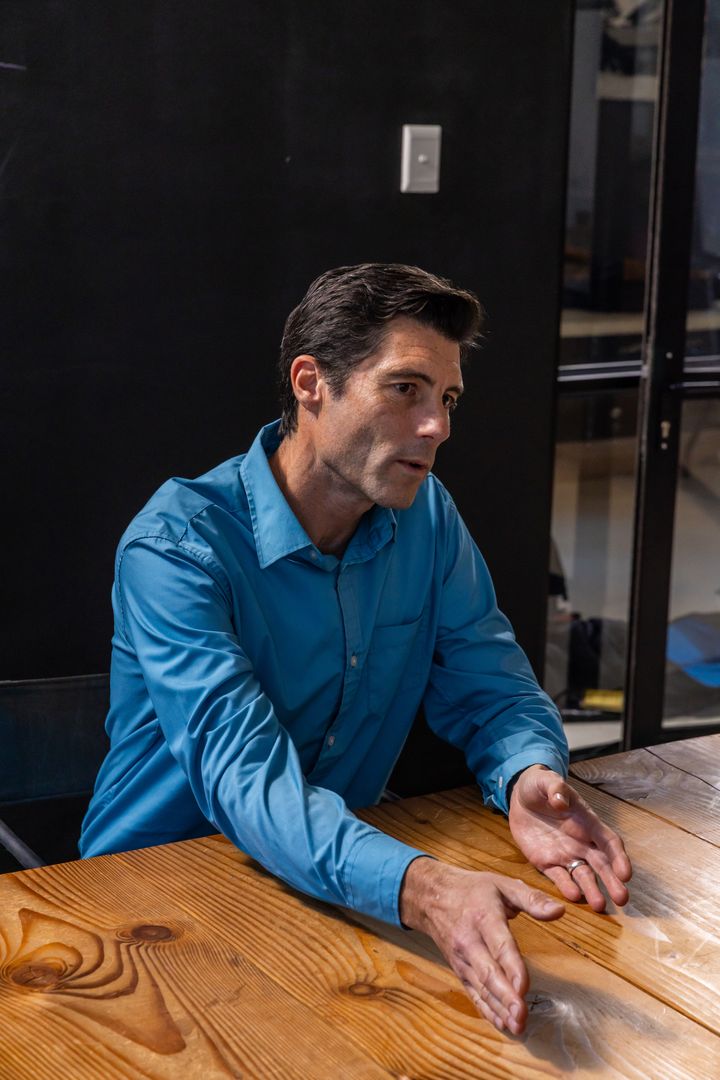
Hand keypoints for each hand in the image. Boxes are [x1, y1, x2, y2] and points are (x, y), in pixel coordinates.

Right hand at [399, 857, 563, 1034]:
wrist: (430, 896)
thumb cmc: (471, 890)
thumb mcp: (502, 884)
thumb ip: (532, 899)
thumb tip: (559, 910)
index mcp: (484, 917)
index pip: (499, 945)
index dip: (512, 967)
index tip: (524, 987)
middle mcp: (469, 941)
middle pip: (488, 972)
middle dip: (505, 997)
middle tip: (521, 1016)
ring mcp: (462, 958)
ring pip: (481, 987)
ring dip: (499, 1009)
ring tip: (517, 1026)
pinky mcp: (459, 970)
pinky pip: (473, 992)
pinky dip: (487, 1010)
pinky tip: (502, 1023)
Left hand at [508, 764, 631, 911]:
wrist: (520, 797)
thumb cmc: (540, 786)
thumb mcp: (547, 781)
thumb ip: (556, 789)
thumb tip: (561, 800)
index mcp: (588, 822)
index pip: (609, 842)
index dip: (619, 858)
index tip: (626, 873)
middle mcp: (582, 842)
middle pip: (601, 865)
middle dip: (612, 881)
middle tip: (622, 899)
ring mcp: (565, 854)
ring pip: (583, 876)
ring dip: (592, 890)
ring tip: (599, 906)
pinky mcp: (547, 862)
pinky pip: (559, 877)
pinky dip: (566, 887)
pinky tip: (572, 897)